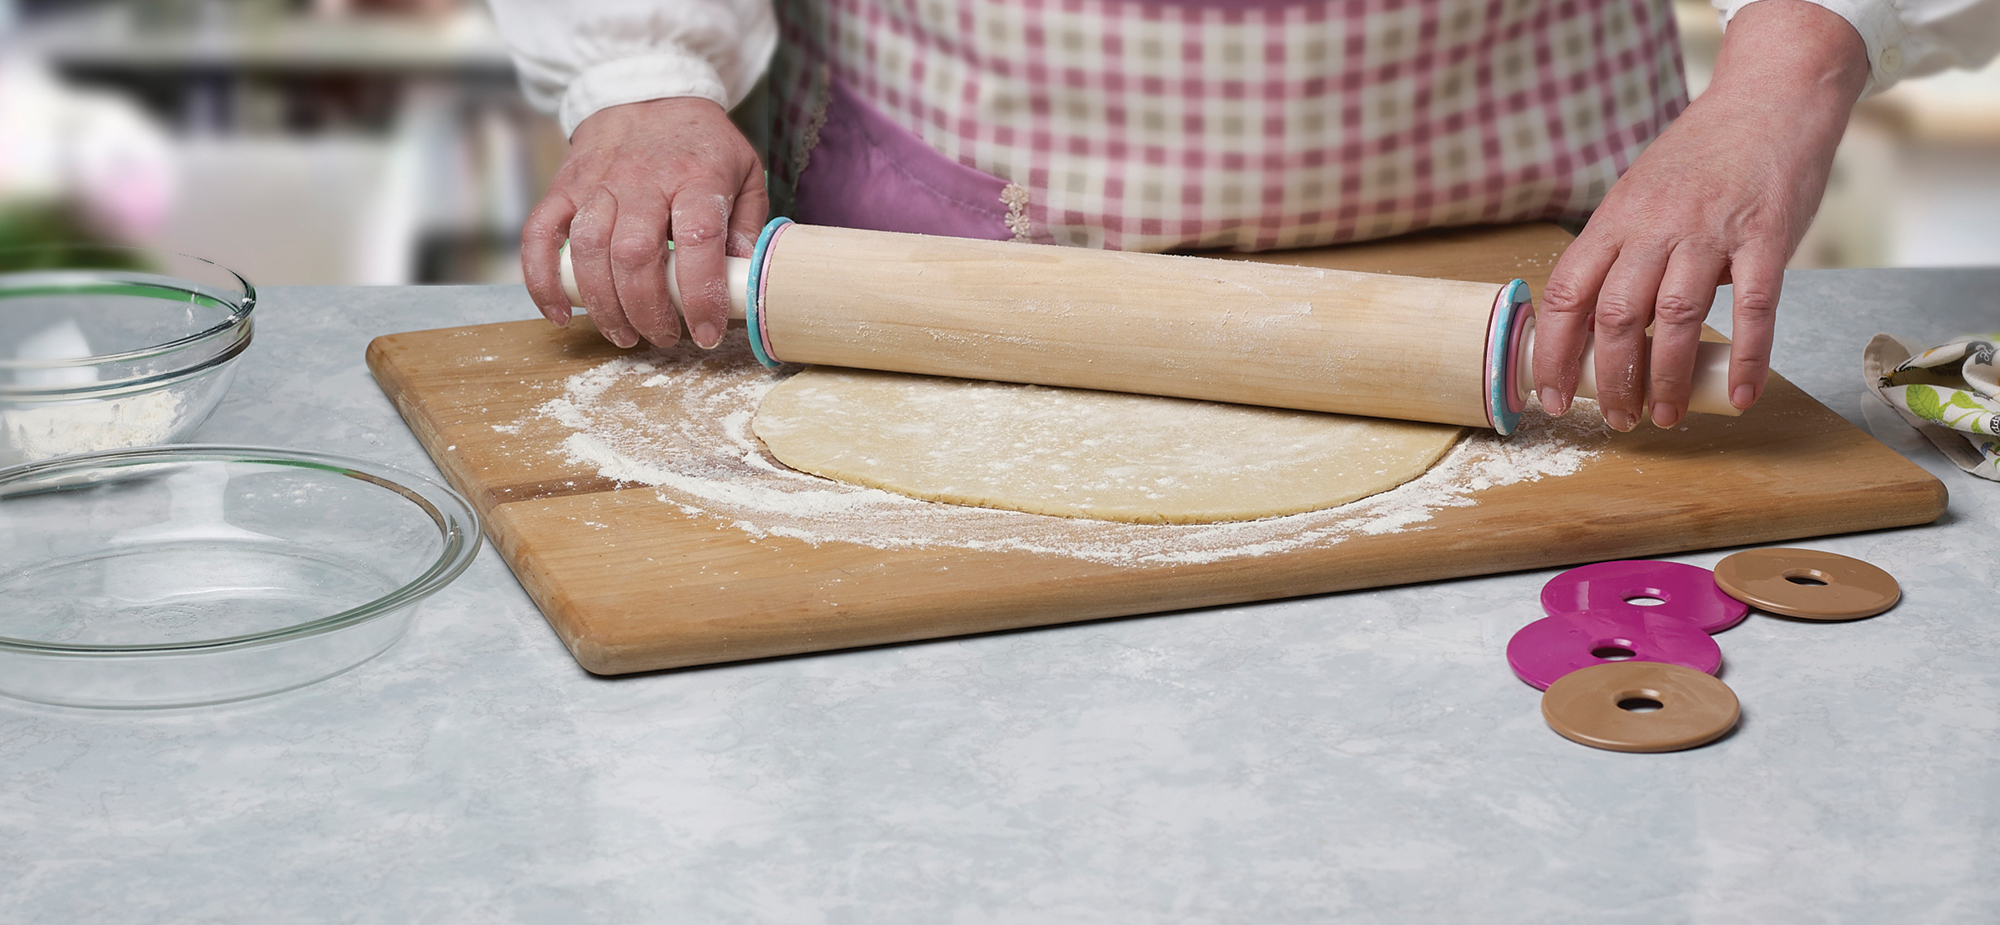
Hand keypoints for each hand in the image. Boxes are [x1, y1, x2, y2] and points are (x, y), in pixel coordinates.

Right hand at [521, 97, 767, 349]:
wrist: (647, 93)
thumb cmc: (701, 145)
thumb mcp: (744, 172)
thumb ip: (748, 225)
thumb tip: (744, 277)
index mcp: (696, 177)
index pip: (698, 240)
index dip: (701, 294)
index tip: (706, 332)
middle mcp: (643, 180)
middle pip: (635, 254)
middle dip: (647, 310)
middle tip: (663, 337)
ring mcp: (597, 183)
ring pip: (589, 250)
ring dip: (604, 304)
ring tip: (625, 334)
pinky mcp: (563, 188)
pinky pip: (540, 235)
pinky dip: (542, 280)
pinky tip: (560, 313)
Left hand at [1533, 0, 1869, 429]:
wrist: (1770, 98)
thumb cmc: (1702, 158)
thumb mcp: (1639, 196)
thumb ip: (1619, 252)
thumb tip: (1593, 322)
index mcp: (1614, 220)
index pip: (1565, 294)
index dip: (1552, 352)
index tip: (1550, 395)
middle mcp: (1654, 226)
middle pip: (1614, 314)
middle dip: (1609, 378)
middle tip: (1615, 418)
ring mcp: (1710, 231)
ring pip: (1674, 317)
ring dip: (1666, 377)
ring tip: (1664, 416)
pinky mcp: (1766, 236)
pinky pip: (1755, 307)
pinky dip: (1746, 357)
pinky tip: (1739, 395)